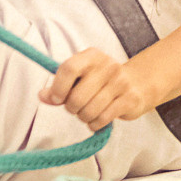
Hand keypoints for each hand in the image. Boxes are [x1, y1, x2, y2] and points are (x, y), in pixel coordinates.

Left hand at [40, 47, 160, 130]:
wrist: (137, 84)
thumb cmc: (101, 82)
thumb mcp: (80, 78)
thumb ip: (59, 86)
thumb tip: (42, 96)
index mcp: (91, 56)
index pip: (69, 68)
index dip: (58, 87)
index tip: (57, 99)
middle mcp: (107, 65)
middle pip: (77, 96)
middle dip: (72, 108)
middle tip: (75, 107)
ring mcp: (120, 82)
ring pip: (90, 110)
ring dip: (84, 117)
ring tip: (87, 113)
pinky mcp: (130, 99)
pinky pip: (103, 119)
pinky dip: (95, 124)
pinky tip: (97, 120)